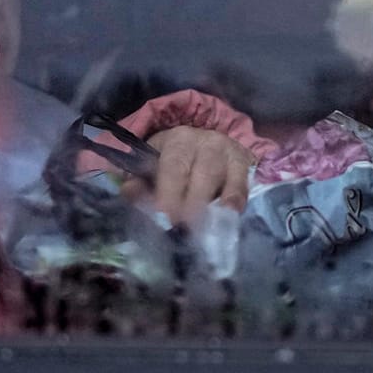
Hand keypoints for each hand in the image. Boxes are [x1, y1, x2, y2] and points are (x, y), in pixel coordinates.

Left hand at [131, 126, 257, 223]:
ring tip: (204, 231)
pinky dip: (235, 200)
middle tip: (185, 231)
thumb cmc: (173, 160)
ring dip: (213, 206)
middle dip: (193, 204)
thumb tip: (129, 194)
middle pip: (202, 172)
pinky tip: (229, 218)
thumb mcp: (152, 164)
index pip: (173, 167)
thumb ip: (138, 181)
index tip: (165, 219)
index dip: (169, 193)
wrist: (205, 145)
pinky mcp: (243, 163)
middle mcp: (205, 142)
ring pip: (220, 178)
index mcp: (177, 141)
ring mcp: (227, 152)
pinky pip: (241, 184)